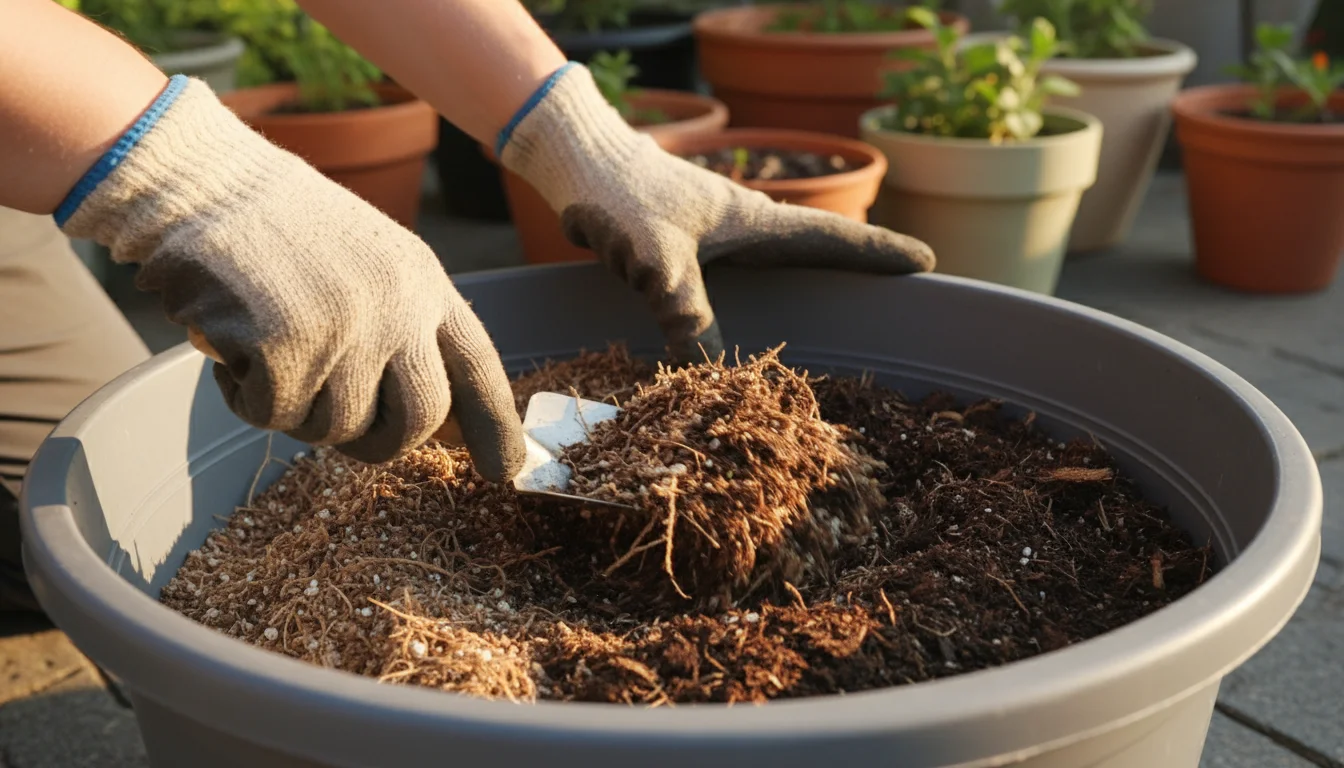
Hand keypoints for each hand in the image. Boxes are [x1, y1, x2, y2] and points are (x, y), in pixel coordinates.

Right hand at [59, 77, 523, 478]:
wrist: (205, 181)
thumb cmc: (284, 229)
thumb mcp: (374, 266)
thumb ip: (410, 331)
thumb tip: (442, 424)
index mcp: (426, 284)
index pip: (478, 368)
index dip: (495, 426)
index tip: (505, 469)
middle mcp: (399, 308)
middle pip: (417, 421)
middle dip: (379, 443)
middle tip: (339, 427)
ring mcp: (347, 327)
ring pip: (335, 429)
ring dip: (295, 408)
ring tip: (270, 347)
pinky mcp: (287, 346)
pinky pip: (272, 416)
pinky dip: (244, 395)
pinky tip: (232, 343)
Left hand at [499, 63, 935, 363]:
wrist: (575, 167)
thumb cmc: (621, 194)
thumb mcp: (656, 253)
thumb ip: (683, 305)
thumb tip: (706, 366)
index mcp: (753, 222)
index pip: (829, 239)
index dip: (876, 253)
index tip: (926, 263)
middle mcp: (743, 231)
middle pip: (813, 254)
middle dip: (855, 268)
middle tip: (905, 285)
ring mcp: (717, 243)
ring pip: (770, 272)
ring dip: (801, 286)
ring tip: (845, 304)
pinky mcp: (686, 256)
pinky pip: (726, 289)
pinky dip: (740, 305)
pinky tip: (736, 331)